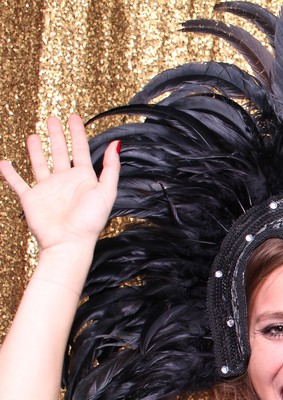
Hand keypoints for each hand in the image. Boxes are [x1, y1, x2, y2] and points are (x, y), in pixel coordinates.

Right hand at [0, 115, 118, 252]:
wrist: (68, 242)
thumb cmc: (90, 221)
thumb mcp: (106, 192)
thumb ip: (110, 168)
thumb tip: (116, 144)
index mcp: (83, 178)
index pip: (80, 149)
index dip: (77, 133)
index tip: (73, 116)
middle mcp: (65, 181)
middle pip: (59, 152)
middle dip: (57, 135)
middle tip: (53, 119)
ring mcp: (47, 189)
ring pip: (39, 164)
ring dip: (36, 150)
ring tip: (33, 135)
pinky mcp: (31, 198)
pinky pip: (18, 182)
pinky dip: (9, 173)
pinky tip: (4, 162)